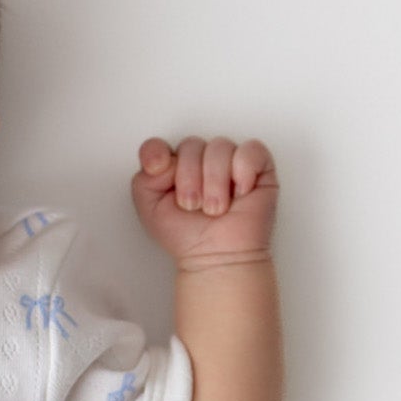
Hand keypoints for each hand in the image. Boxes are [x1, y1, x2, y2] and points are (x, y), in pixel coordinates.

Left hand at [130, 136, 278, 266]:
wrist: (215, 257)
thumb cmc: (186, 237)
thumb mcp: (149, 210)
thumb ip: (143, 179)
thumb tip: (162, 159)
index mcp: (173, 167)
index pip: (161, 144)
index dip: (157, 153)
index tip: (158, 171)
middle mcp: (201, 161)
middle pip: (191, 145)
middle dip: (189, 179)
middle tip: (193, 206)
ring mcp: (230, 162)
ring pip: (219, 146)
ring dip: (215, 182)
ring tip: (215, 209)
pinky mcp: (258, 168)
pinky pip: (251, 150)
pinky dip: (243, 172)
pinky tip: (240, 193)